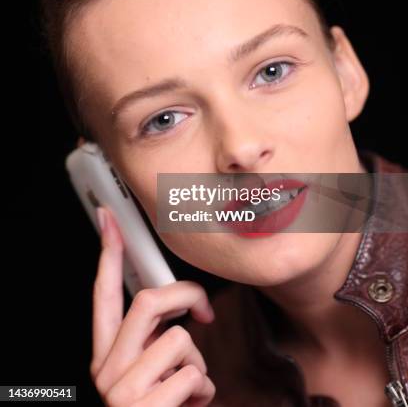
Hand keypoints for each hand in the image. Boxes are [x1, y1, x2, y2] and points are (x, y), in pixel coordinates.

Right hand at [90, 206, 215, 405]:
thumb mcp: (150, 375)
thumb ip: (155, 342)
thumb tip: (182, 315)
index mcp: (106, 356)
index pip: (103, 294)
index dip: (108, 253)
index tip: (109, 219)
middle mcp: (106, 370)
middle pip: (148, 303)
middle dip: (186, 297)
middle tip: (206, 313)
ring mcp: (121, 390)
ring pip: (179, 340)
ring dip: (198, 365)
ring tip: (189, 391)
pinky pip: (193, 375)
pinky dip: (204, 392)